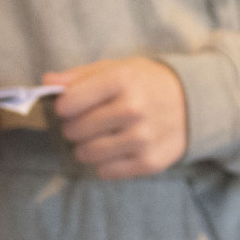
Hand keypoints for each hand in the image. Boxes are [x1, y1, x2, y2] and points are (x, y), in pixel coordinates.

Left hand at [47, 57, 187, 178]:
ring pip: (87, 153)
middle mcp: (133, 109)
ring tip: (96, 138)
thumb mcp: (117, 68)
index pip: (69, 102)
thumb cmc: (146, 83)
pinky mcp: (149, 162)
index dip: (63, 106)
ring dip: (85, 148)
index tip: (70, 107)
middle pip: (75, 130)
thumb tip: (47, 83)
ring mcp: (142, 138)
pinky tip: (114, 150)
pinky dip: (103, 163)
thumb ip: (79, 76)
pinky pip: (106, 171)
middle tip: (86, 123)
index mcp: (122, 80)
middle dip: (74, 128)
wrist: (192, 102)